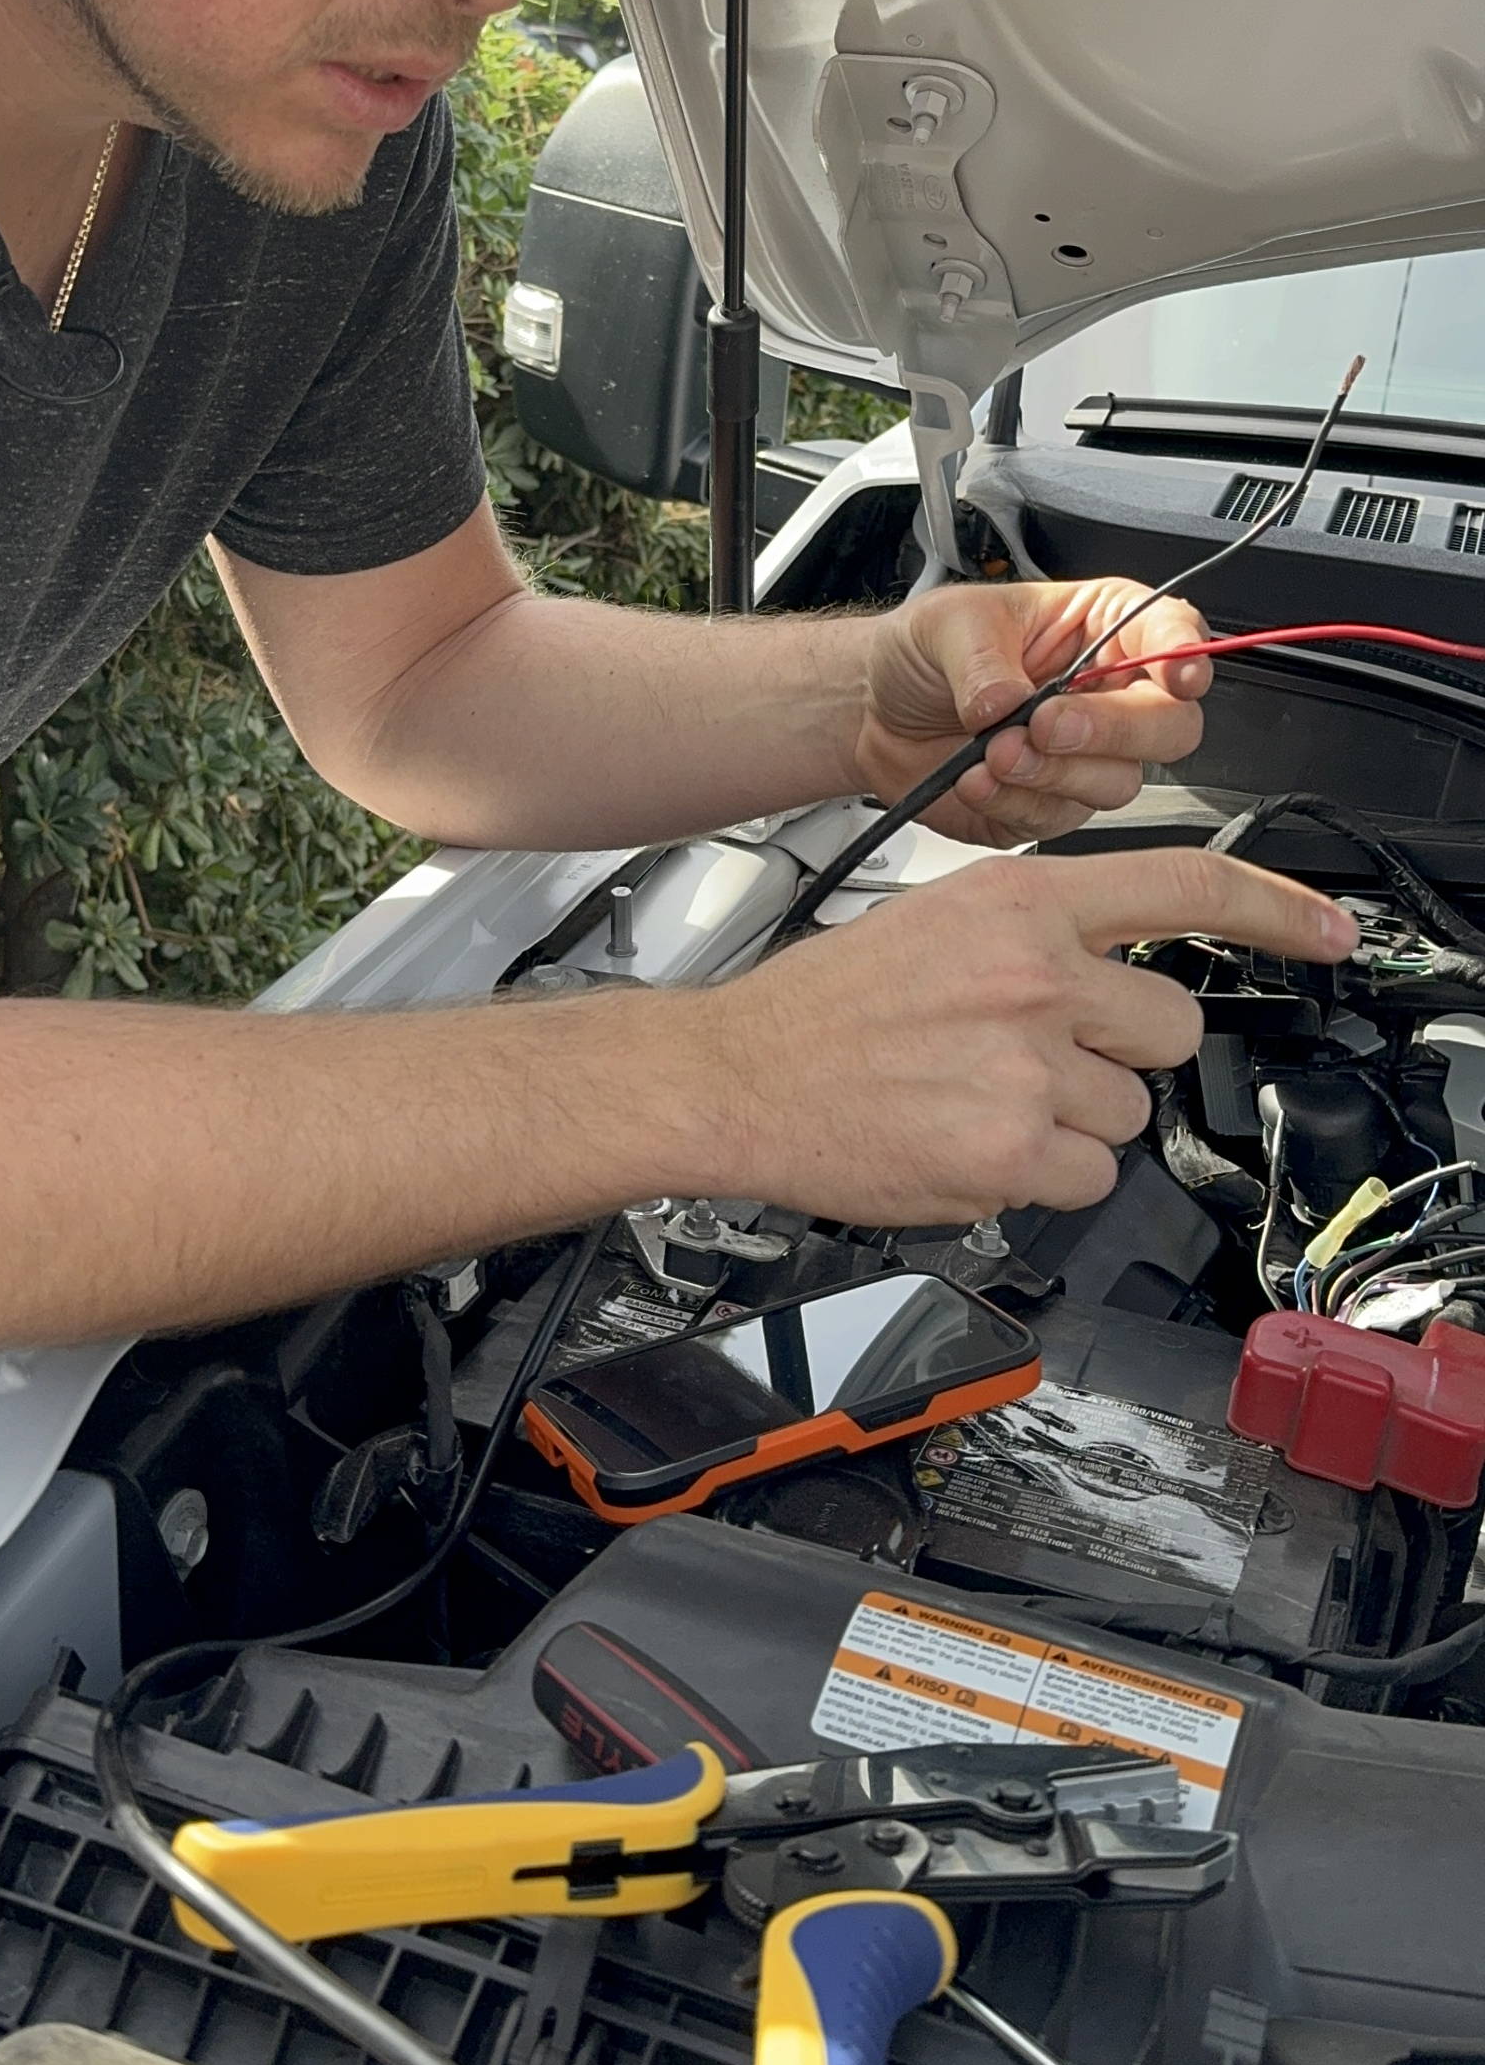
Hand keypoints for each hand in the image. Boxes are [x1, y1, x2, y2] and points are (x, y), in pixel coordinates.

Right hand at [716, 848, 1357, 1221]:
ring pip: (1128, 1114)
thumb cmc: (824, 1008)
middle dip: (1122, 1053)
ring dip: (1072, 1122)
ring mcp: (1028, 1066)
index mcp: (1018, 899)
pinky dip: (1040, 1179)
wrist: (735, 1076)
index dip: (1277, 909)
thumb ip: (1037, 933)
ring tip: (981, 1101)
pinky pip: (1087, 1180)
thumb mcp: (938, 919)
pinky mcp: (1013, 1153)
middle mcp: (1035, 974)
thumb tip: (1117, 962)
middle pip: (1169, 1026)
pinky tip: (970, 1145)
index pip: (1185, 884)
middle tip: (1039, 1057)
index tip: (1328, 934)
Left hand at [855, 577, 1213, 846]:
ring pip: (1118, 784)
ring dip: (1052, 773)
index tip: (1177, 675)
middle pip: (1169, 726)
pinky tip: (975, 778)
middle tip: (1046, 724)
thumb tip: (1011, 701)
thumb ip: (984, 661)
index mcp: (1100, 628)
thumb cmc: (923, 651)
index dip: (1185, 655)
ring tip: (991, 750)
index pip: (1171, 635)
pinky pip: (1059, 821)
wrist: (874, 711)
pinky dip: (1013, 803)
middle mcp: (1105, 695)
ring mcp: (1084, 757)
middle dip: (1112, 731)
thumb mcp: (948, 626)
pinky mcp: (1051, 806)